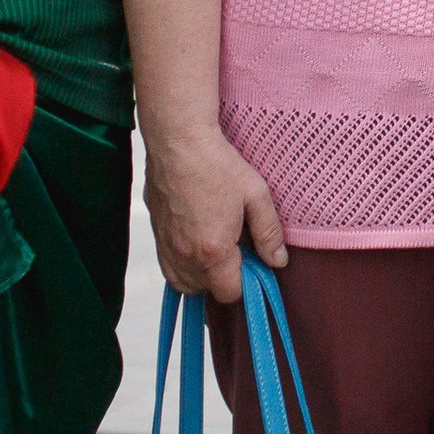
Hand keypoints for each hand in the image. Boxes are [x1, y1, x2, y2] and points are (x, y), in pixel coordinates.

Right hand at [143, 128, 286, 304]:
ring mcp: (166, 246)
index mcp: (213, 250)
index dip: (247, 283)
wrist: (178, 140)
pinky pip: (168, 267)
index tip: (254, 262)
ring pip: (184, 283)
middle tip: (237, 249)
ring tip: (217, 246)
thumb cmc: (218, 164)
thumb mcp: (256, 195)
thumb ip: (269, 234)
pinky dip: (184, 264)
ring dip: (202, 275)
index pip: (230, 293)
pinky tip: (198, 238)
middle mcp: (185, 256)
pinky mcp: (155, 234)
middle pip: (206, 291)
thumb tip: (278, 261)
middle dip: (224, 278)